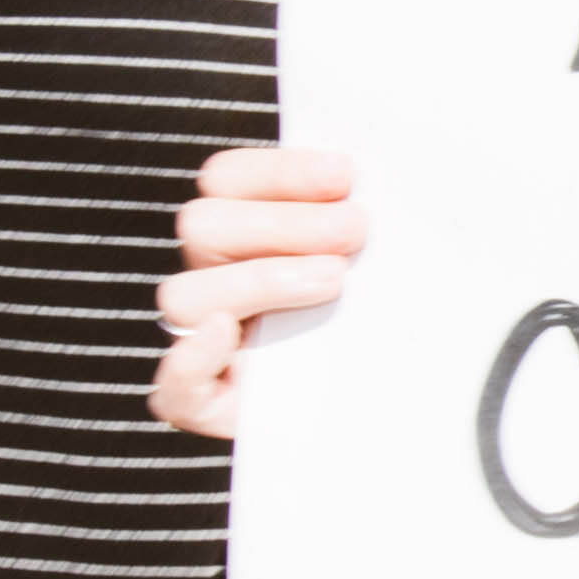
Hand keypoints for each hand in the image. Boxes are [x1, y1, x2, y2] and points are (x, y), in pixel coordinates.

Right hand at [152, 146, 369, 443]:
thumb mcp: (389, 264)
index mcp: (245, 232)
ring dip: (257, 280)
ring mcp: (205, 343)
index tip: (346, 176)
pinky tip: (228, 337)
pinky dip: (191, 361)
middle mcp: (217, 278)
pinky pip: (174, 389)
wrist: (404, 407)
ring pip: (183, 298)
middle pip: (203, 227)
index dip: (280, 171)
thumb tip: (371, 184)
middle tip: (354, 229)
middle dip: (283, 222)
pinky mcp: (210, 408)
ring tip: (333, 281)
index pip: (227, 179)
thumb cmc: (396, 322)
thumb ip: (367, 220)